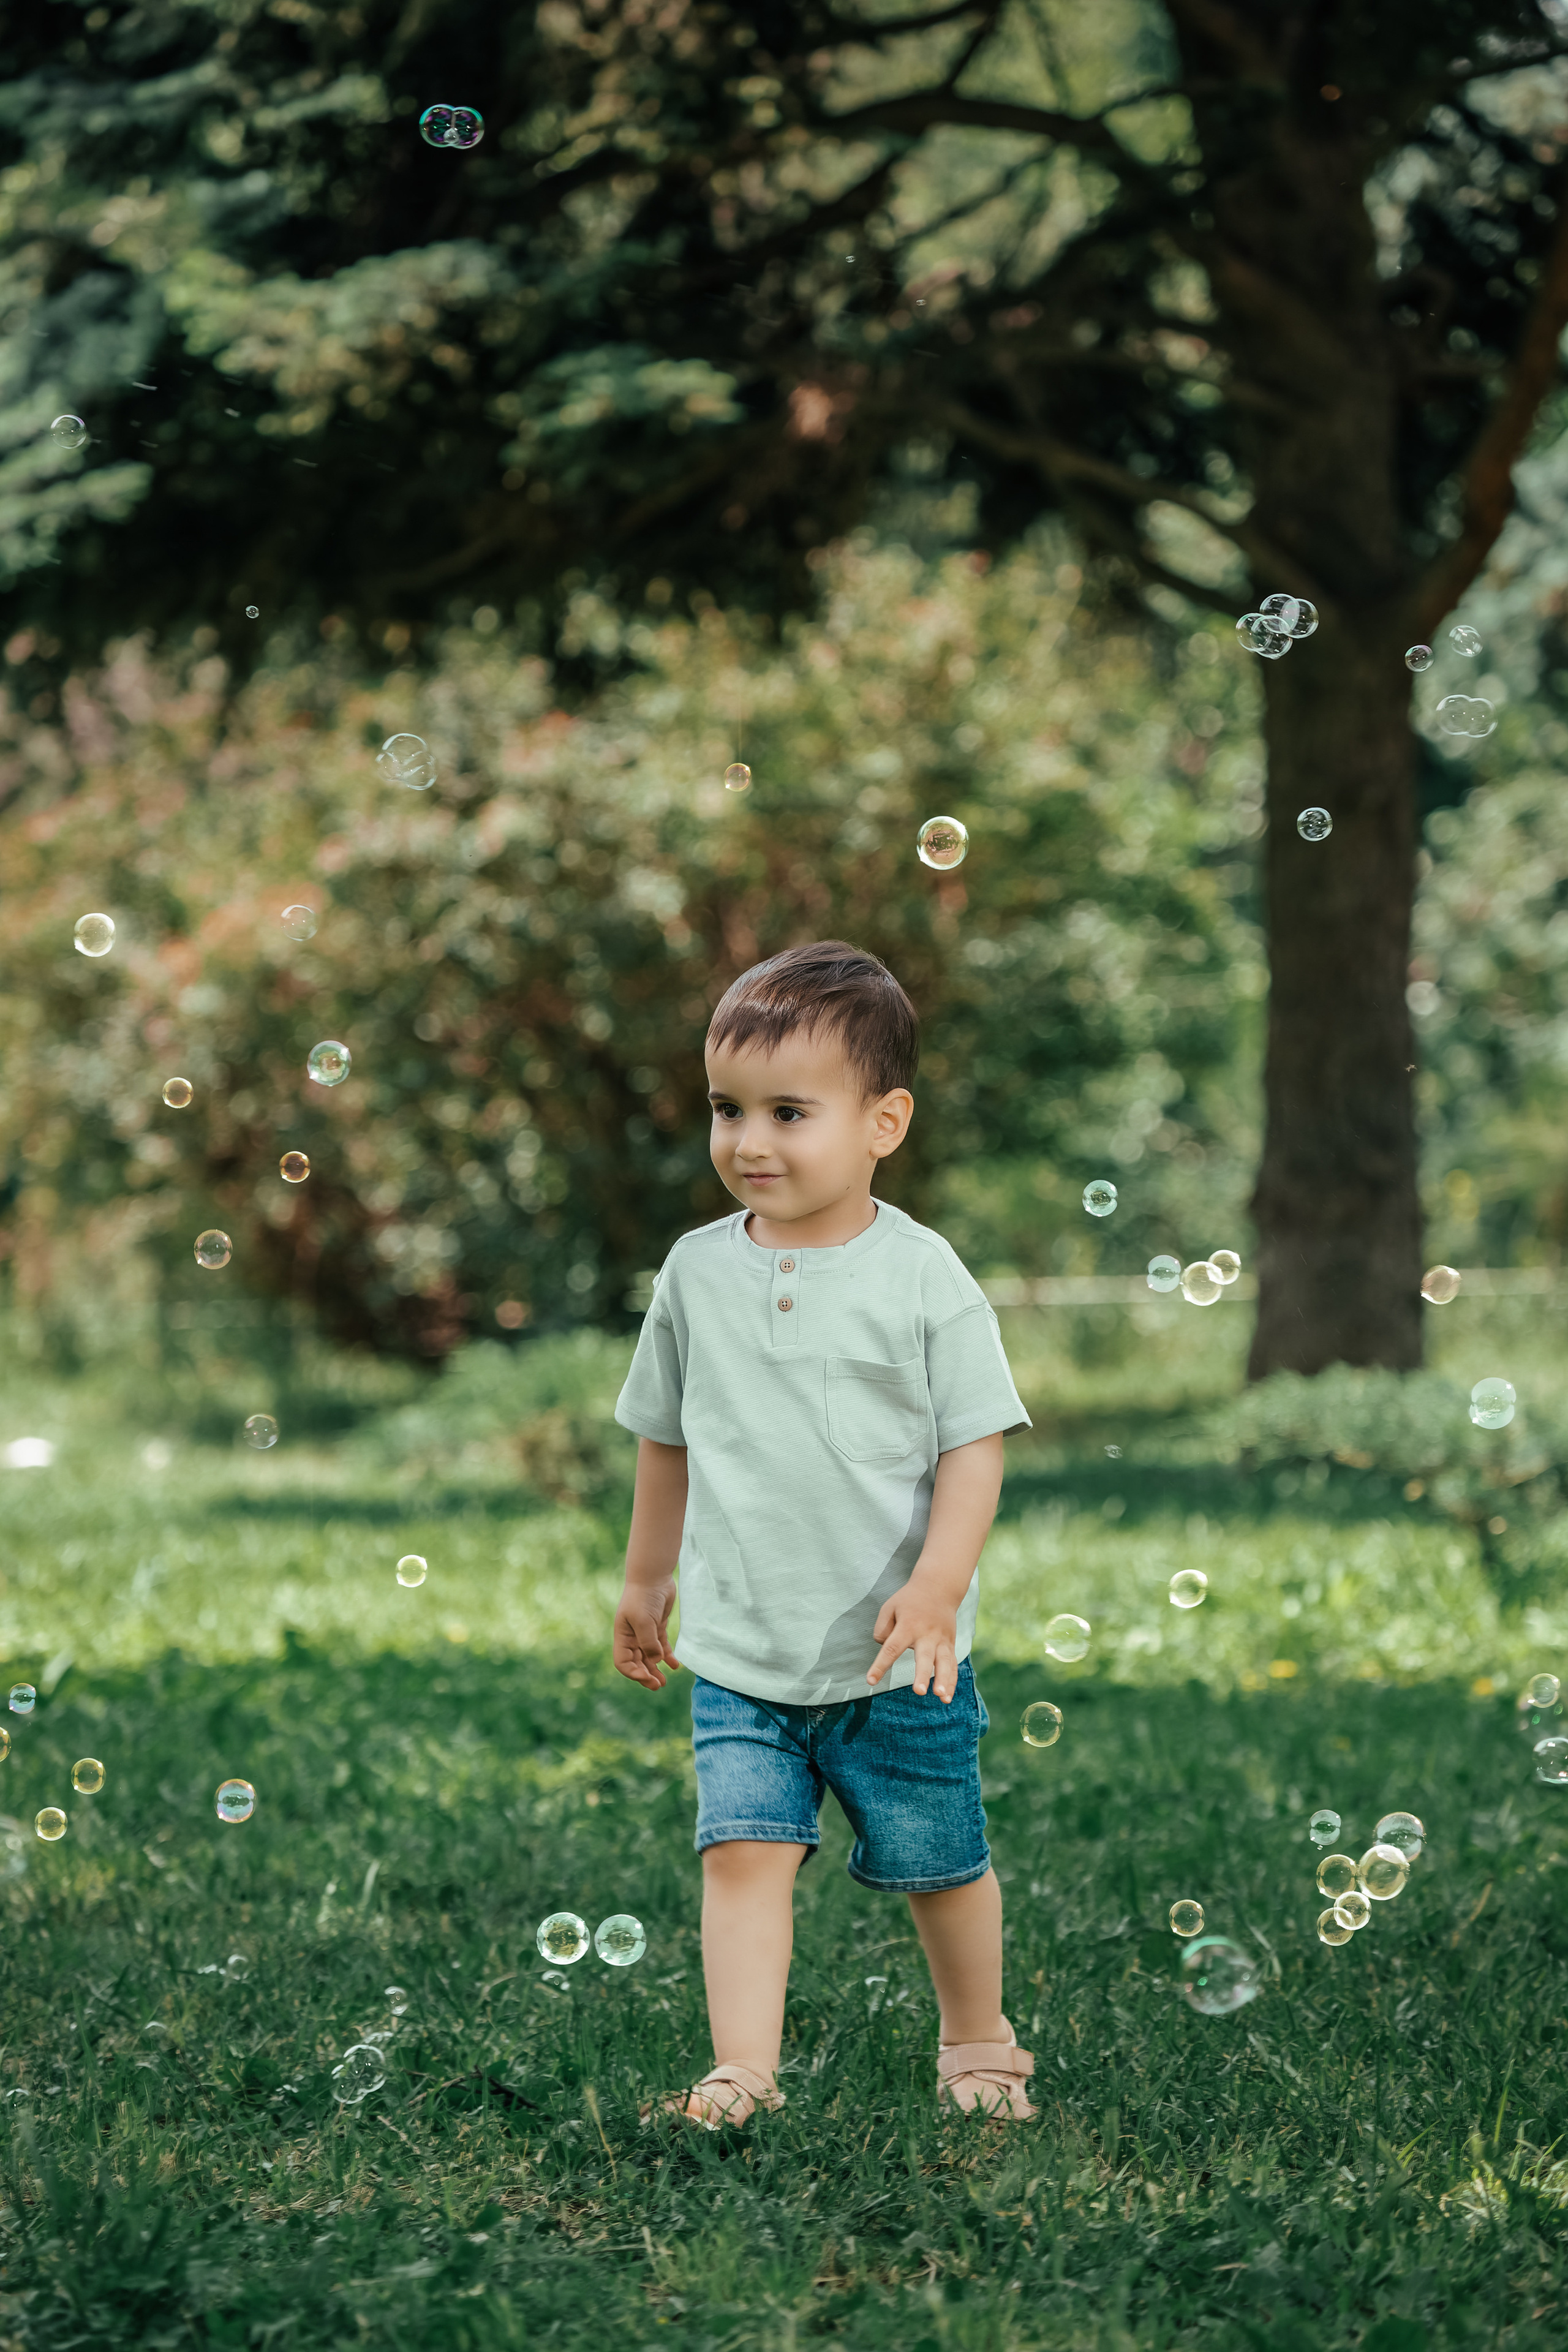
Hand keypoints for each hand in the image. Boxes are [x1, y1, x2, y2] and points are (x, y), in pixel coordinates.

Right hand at [613, 1579, 680, 1689]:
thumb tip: (655, 1662)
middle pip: (636, 1662)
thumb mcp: (644, 1621)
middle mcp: (632, 1637)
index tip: (647, 1677)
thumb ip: (649, 1643)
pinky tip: (675, 1666)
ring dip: (655, 1670)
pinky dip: (667, 1657)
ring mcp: (645, 1632)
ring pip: (649, 1657)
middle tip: (658, 1685)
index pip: (623, 1662)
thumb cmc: (643, 1597)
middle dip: (646, 1675)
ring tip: (664, 1682)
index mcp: (623, 1637)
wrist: (653, 1576)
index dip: (634, 1673)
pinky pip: (661, 1646)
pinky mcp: (657, 1627)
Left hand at [866, 1578, 958, 1700]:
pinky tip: (947, 1698)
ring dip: (943, 1680)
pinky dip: (951, 1682)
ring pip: (944, 1663)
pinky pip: (952, 1665)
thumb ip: (882, 1629)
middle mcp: (926, 1634)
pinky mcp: (950, 1644)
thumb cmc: (909, 1600)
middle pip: (924, 1657)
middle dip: (922, 1675)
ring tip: (941, 1697)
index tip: (871, 1681)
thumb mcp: (889, 1607)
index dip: (880, 1666)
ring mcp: (941, 1640)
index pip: (891, 1648)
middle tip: (919, 1691)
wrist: (939, 1587)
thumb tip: (885, 1649)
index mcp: (908, 1625)